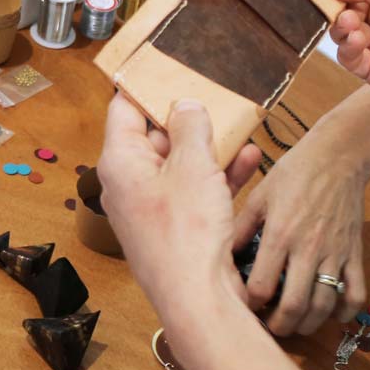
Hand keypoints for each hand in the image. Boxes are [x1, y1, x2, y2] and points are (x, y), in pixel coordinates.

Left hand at [101, 96, 262, 321]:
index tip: (165, 69)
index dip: (144, 88)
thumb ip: (190, 127)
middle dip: (184, 119)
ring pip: (178, 165)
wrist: (199, 300)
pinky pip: (194, 191)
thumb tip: (184, 104)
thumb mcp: (193, 166)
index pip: (123, 111)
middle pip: (153, 137)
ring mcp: (152, 208)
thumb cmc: (187, 232)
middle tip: (211, 97)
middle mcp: (129, 184)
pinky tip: (249, 159)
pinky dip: (217, 176)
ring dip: (208, 147)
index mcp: (119, 163)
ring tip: (237, 124)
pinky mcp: (175, 228)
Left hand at [231, 129, 368, 335]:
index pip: (261, 284)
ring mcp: (334, 253)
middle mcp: (307, 248)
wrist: (337, 158)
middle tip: (268, 328)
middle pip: (294, 305)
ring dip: (308, 324)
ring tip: (294, 326)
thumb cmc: (293, 173)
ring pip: (324, 305)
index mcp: (279, 233)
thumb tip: (222, 254)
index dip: (250, 304)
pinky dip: (344, 312)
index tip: (243, 307)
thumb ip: (240, 227)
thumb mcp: (259, 196)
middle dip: (279, 325)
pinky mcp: (355, 254)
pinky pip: (355, 293)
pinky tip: (330, 315)